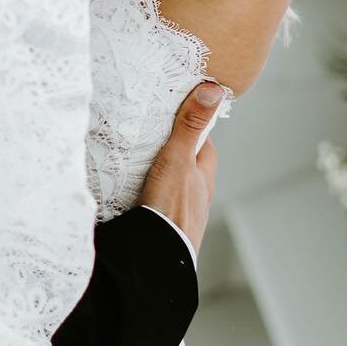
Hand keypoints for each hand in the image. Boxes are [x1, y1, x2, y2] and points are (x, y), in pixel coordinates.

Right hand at [137, 80, 224, 255]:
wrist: (158, 255)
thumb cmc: (172, 207)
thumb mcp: (178, 159)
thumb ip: (190, 126)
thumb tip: (213, 90)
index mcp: (205, 175)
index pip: (201, 142)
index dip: (188, 127)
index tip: (171, 116)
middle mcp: (198, 194)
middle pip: (186, 164)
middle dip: (170, 152)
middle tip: (147, 140)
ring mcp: (183, 212)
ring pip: (172, 185)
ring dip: (157, 176)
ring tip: (135, 167)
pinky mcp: (166, 225)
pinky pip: (158, 203)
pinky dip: (147, 195)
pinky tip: (134, 196)